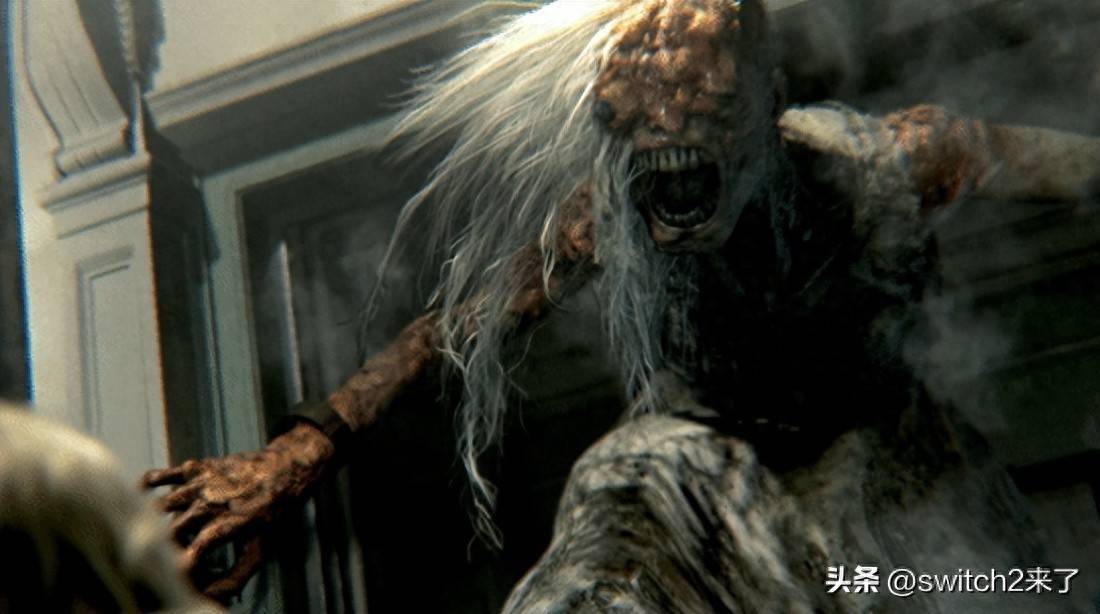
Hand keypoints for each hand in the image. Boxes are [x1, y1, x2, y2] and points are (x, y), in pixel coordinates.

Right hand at [142, 422, 335, 600]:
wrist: (284, 470)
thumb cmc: (272, 514)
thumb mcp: (260, 550)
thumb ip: (235, 577)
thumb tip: (210, 597)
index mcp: (229, 524)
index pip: (197, 550)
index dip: (182, 565)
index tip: (176, 575)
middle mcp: (212, 503)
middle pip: (172, 531)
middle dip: (166, 550)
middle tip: (169, 559)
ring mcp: (201, 484)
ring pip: (161, 507)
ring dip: (154, 524)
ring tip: (158, 536)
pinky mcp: (195, 469)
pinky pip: (162, 475)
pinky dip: (147, 486)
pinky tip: (142, 498)